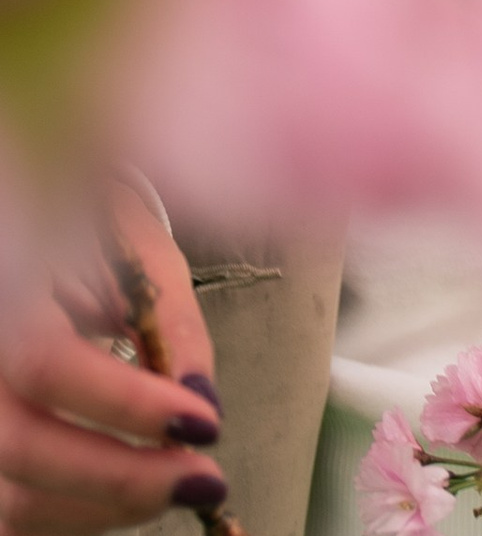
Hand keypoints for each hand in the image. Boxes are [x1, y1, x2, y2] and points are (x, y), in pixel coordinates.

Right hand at [0, 186, 225, 535]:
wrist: (36, 231)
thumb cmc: (96, 237)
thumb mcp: (141, 255)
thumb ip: (169, 322)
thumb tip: (200, 402)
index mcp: (6, 289)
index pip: (47, 365)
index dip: (126, 405)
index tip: (205, 422)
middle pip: (20, 448)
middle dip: (123, 478)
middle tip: (203, 480)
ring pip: (7, 499)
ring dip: (100, 509)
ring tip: (176, 488)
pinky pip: (7, 510)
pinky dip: (71, 516)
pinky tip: (124, 500)